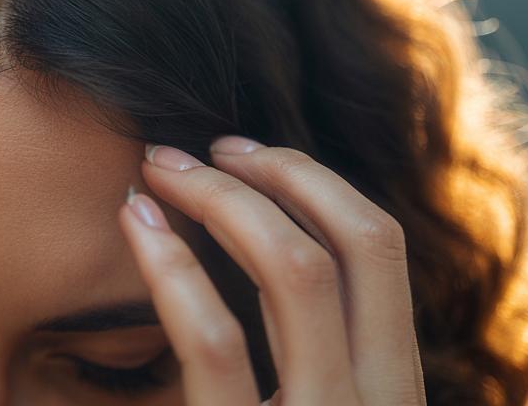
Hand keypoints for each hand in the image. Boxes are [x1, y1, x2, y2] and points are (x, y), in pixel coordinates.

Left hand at [118, 136, 425, 404]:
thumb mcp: (316, 403)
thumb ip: (311, 351)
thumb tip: (261, 237)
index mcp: (392, 388)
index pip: (378, 252)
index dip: (314, 183)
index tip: (244, 154)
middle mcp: (377, 404)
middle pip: (358, 241)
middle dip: (281, 171)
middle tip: (201, 148)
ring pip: (295, 272)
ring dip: (220, 198)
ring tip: (158, 170)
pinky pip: (215, 342)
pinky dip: (171, 266)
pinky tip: (136, 222)